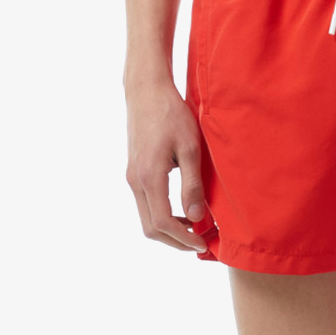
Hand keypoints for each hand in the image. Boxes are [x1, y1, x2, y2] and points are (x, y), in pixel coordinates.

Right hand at [125, 79, 210, 250]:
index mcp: (150, 177)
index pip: (163, 223)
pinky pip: (145, 204)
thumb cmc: (171, 115)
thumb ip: (192, 185)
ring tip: (194, 228)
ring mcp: (132, 177)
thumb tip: (196, 218)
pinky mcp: (134, 172)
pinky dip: (162, 216)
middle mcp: (136, 181)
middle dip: (175, 241)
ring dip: (168, 230)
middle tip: (200, 242)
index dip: (184, 239)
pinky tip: (181, 209)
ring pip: (146, 218)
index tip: (203, 243)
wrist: (147, 91)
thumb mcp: (190, 148)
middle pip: (150, 228)